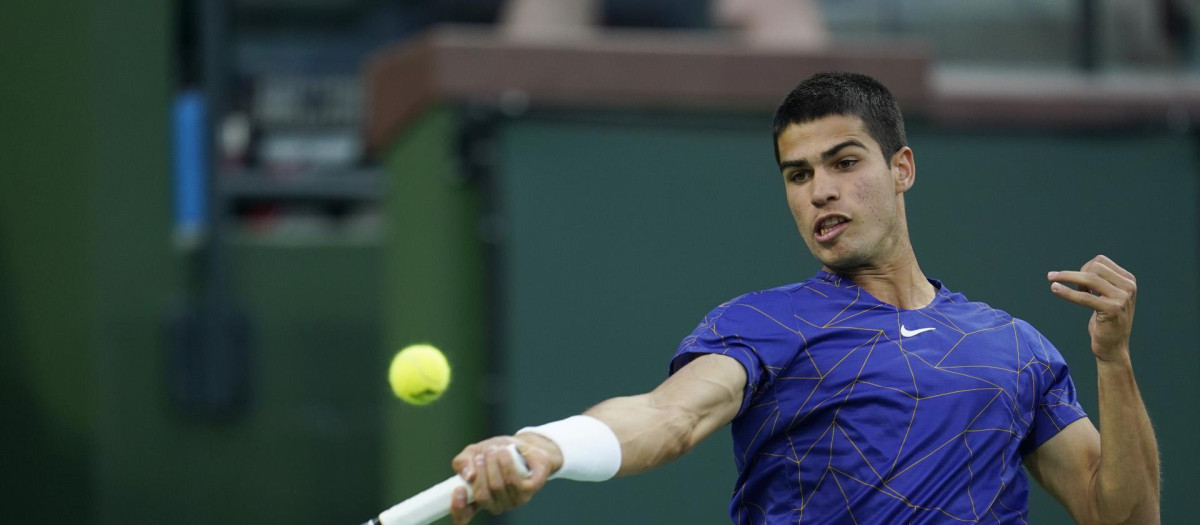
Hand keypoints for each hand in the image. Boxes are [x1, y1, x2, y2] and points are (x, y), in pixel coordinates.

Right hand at [448, 433, 562, 523]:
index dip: (458, 508)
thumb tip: (468, 475)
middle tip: (481, 456)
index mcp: (478, 500)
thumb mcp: (474, 452)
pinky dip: (506, 463)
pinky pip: (513, 481)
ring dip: (493, 464)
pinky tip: (505, 452)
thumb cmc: (498, 452)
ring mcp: (512, 501)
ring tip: (495, 450)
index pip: (463, 517)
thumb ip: (463, 462)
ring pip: (497, 487)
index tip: (459, 489)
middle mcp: (495, 505)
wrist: (525, 445)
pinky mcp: (528, 492)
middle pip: (482, 496)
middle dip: (480, 471)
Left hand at [1047, 255, 1136, 362]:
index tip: (1079, 283)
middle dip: (1076, 274)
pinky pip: (1084, 296)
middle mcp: (1129, 287)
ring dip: (1067, 277)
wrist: (1113, 347)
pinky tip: (1054, 288)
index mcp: (1129, 280)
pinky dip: (1067, 292)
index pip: (1100, 261)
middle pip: (1094, 267)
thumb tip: (1084, 268)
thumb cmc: (1106, 321)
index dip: (1084, 268)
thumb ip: (1103, 281)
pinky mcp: (1111, 309)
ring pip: (1089, 278)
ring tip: (1053, 282)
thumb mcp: (1110, 296)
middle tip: (1070, 288)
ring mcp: (1122, 298)